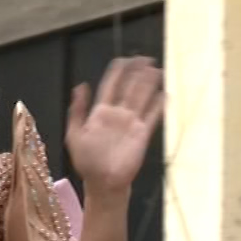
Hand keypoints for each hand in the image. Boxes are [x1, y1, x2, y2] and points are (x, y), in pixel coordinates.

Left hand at [65, 56, 164, 198]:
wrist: (102, 182)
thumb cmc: (87, 161)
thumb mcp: (74, 134)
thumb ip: (77, 110)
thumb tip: (80, 86)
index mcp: (100, 112)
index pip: (111, 86)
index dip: (118, 72)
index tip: (125, 59)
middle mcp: (118, 114)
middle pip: (129, 87)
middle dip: (137, 72)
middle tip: (146, 58)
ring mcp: (131, 123)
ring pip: (142, 97)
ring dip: (149, 83)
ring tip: (156, 69)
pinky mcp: (142, 134)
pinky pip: (152, 116)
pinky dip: (159, 105)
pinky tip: (165, 93)